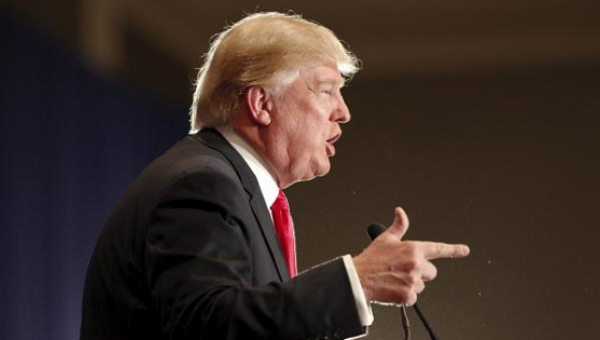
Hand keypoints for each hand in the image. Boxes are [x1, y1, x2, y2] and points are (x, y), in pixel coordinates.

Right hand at [353, 207, 469, 305]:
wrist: (358, 278)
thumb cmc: (371, 259)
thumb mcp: (385, 239)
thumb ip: (399, 226)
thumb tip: (400, 212)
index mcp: (413, 249)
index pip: (438, 248)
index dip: (453, 249)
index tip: (464, 250)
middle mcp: (415, 264)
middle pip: (432, 272)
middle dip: (421, 273)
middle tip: (404, 271)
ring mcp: (412, 280)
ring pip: (421, 287)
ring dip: (411, 285)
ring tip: (395, 280)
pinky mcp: (408, 295)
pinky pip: (413, 299)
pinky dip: (404, 297)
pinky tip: (393, 289)